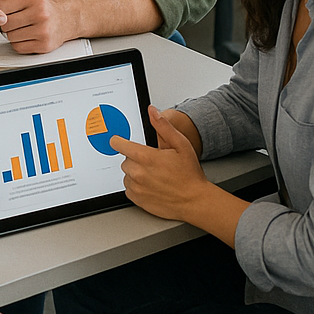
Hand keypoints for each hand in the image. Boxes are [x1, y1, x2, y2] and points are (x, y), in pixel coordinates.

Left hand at [0, 0, 69, 52]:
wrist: (64, 18)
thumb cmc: (39, 4)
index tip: (2, 10)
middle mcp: (39, 11)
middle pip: (4, 24)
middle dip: (4, 23)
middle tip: (12, 19)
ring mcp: (43, 29)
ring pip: (10, 37)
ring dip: (11, 34)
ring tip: (20, 26)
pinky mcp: (44, 44)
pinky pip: (18, 47)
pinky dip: (19, 43)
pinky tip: (26, 35)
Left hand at [112, 105, 208, 220]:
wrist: (196, 201)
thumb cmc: (190, 174)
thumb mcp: (180, 144)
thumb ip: (163, 126)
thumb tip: (152, 111)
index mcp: (145, 157)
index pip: (117, 144)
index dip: (119, 141)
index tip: (121, 141)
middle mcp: (137, 173)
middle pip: (125, 159)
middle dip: (135, 158)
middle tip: (152, 162)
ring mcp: (136, 188)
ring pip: (127, 174)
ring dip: (136, 173)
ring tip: (154, 175)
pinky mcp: (138, 200)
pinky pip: (129, 189)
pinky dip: (137, 186)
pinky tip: (151, 185)